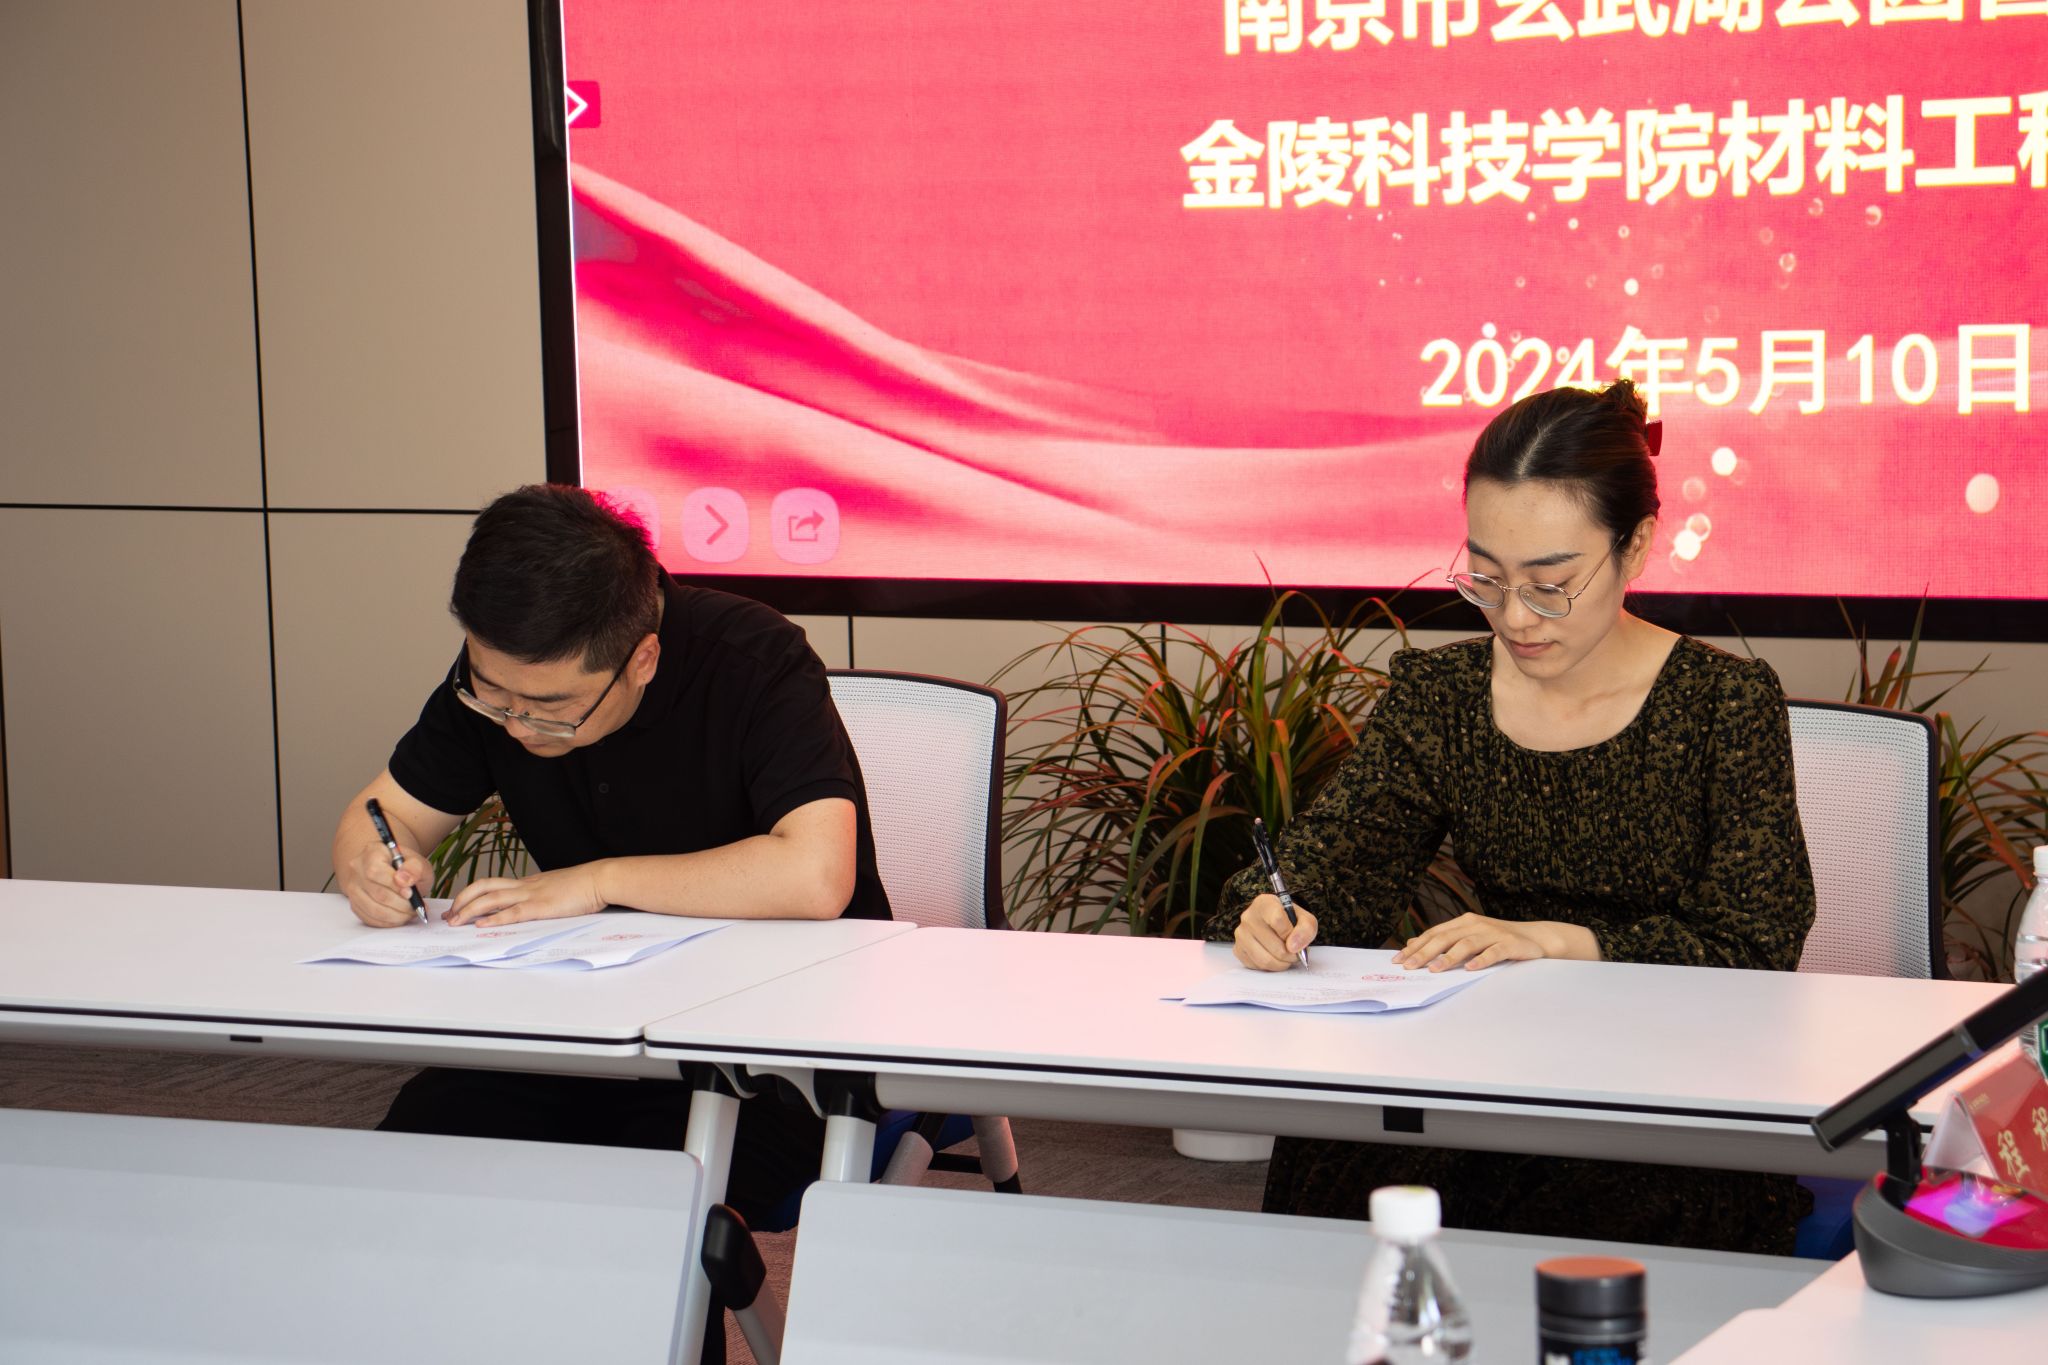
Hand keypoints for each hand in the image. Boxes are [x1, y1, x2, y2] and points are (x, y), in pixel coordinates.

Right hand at [337, 838, 430, 928]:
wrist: (394, 872)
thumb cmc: (407, 867)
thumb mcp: (418, 862)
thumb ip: (415, 868)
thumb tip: (404, 881)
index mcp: (372, 851)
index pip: (376, 871)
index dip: (394, 886)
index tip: (410, 893)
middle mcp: (357, 868)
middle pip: (376, 893)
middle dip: (400, 904)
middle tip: (415, 907)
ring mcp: (353, 887)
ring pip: (372, 909)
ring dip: (395, 916)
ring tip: (409, 913)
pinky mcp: (354, 904)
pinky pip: (369, 918)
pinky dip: (387, 922)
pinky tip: (399, 917)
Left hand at [444, 864, 606, 926]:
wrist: (599, 879)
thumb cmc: (583, 885)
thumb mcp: (556, 887)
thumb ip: (542, 894)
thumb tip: (533, 904)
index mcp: (527, 882)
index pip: (491, 884)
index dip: (470, 894)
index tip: (458, 906)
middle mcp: (524, 886)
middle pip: (483, 887)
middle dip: (462, 901)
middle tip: (449, 915)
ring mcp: (531, 895)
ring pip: (491, 898)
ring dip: (469, 910)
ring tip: (456, 922)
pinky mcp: (541, 907)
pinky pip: (512, 913)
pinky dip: (494, 919)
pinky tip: (481, 926)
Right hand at [1231, 893, 1319, 971]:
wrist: (1274, 924)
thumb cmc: (1289, 920)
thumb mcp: (1305, 919)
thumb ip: (1306, 929)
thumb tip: (1294, 947)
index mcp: (1264, 903)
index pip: (1278, 920)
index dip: (1291, 934)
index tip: (1297, 939)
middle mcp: (1248, 917)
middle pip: (1274, 946)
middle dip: (1290, 955)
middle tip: (1296, 954)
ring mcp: (1241, 934)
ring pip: (1265, 960)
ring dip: (1282, 964)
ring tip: (1287, 957)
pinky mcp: (1238, 949)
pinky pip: (1257, 966)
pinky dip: (1270, 967)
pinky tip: (1274, 957)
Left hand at [1392, 912, 1568, 971]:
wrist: (1537, 938)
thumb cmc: (1499, 940)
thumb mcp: (1469, 937)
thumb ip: (1444, 940)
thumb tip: (1413, 942)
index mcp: (1464, 922)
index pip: (1434, 933)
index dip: (1416, 946)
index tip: (1399, 959)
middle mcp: (1476, 925)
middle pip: (1445, 938)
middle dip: (1425, 952)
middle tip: (1409, 966)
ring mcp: (1493, 933)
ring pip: (1466, 944)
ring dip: (1449, 957)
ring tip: (1434, 969)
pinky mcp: (1510, 944)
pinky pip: (1493, 952)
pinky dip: (1481, 960)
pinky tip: (1470, 968)